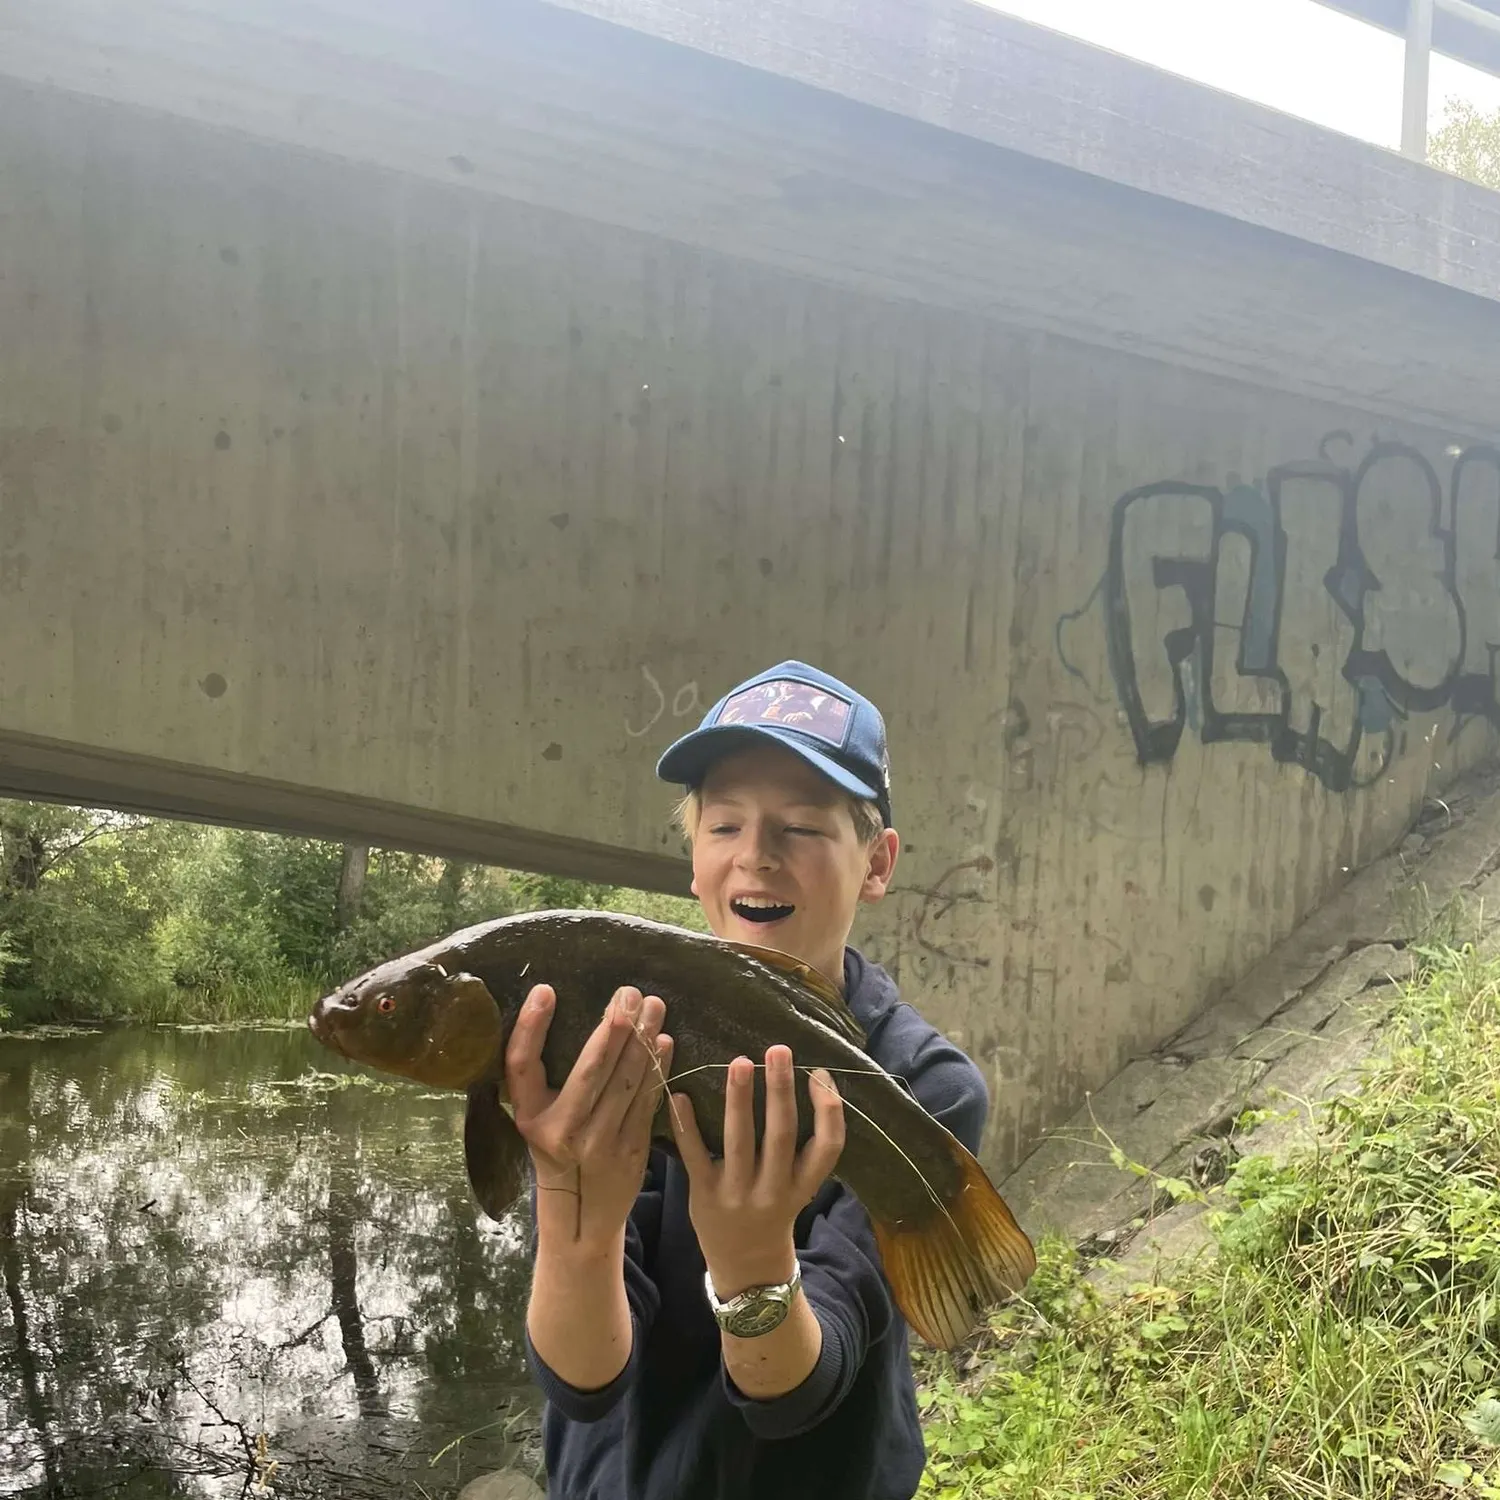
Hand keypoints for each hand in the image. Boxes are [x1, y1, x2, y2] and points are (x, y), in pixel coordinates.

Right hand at [505, 983, 672, 1256]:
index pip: (521, 1064)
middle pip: (588, 1069)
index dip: (530, 1026)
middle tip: (628, 992)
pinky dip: (657, 1069)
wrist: (582, 1217)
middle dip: (612, 1027)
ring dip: (642, 1040)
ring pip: (625, 1081)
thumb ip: (546, 1080)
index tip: (546, 990)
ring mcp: (597, 1142)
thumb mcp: (538, 1119)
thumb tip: (567, 1010)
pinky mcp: (630, 1151)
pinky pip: (646, 1100)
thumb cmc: (557, 1153)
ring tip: (653, 1006)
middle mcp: (560, 1130)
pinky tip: (664, 1042)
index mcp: (529, 1116)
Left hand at [669, 1044, 844, 1296]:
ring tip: (738, 1062)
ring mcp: (738, 1194)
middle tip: (777, 1050)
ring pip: (739, 1141)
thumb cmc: (775, 1210)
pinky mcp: (704, 1195)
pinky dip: (687, 1124)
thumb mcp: (800, 1186)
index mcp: (803, 1185)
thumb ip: (802, 1147)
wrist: (746, 1268)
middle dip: (780, 1090)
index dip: (828, 1110)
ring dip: (739, 1100)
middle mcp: (774, 1190)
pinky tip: (679, 1093)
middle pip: (781, 1134)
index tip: (818, 1072)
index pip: (827, 1147)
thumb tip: (803, 1079)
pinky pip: (695, 1155)